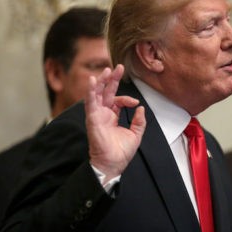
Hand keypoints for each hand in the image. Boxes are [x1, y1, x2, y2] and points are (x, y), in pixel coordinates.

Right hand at [85, 64, 145, 181]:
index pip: (118, 100)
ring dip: (101, 81)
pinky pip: (90, 103)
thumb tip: (140, 108)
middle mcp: (103, 114)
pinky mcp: (92, 119)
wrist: (114, 164)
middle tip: (118, 67)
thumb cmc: (121, 152)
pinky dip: (91, 92)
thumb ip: (139, 120)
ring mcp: (97, 115)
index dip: (127, 98)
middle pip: (106, 92)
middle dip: (112, 79)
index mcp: (112, 116)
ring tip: (106, 70)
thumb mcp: (136, 134)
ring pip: (97, 94)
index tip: (136, 103)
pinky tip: (93, 81)